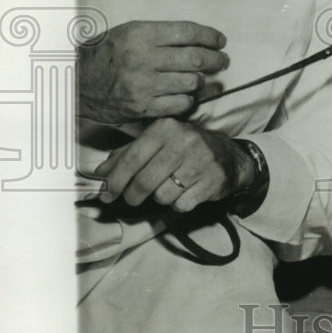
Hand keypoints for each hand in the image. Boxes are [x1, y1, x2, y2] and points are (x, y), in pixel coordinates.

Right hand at [77, 20, 228, 123]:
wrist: (77, 82)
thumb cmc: (106, 54)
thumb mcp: (129, 32)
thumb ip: (161, 34)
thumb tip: (198, 39)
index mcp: (141, 34)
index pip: (188, 32)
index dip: (210, 36)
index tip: (219, 40)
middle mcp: (143, 58)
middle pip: (196, 59)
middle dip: (216, 60)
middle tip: (222, 61)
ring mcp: (144, 85)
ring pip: (191, 82)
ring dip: (202, 81)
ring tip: (204, 79)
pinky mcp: (143, 107)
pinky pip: (180, 104)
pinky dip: (189, 100)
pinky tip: (187, 95)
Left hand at [93, 118, 257, 212]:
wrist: (230, 156)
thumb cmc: (187, 148)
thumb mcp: (158, 142)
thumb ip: (128, 154)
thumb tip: (102, 173)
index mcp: (165, 128)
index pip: (132, 159)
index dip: (116, 180)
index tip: (107, 193)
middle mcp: (183, 142)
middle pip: (145, 181)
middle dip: (134, 195)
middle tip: (133, 199)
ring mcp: (200, 161)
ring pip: (163, 195)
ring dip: (161, 198)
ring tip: (170, 187)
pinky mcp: (212, 180)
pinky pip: (182, 204)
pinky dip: (179, 204)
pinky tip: (185, 192)